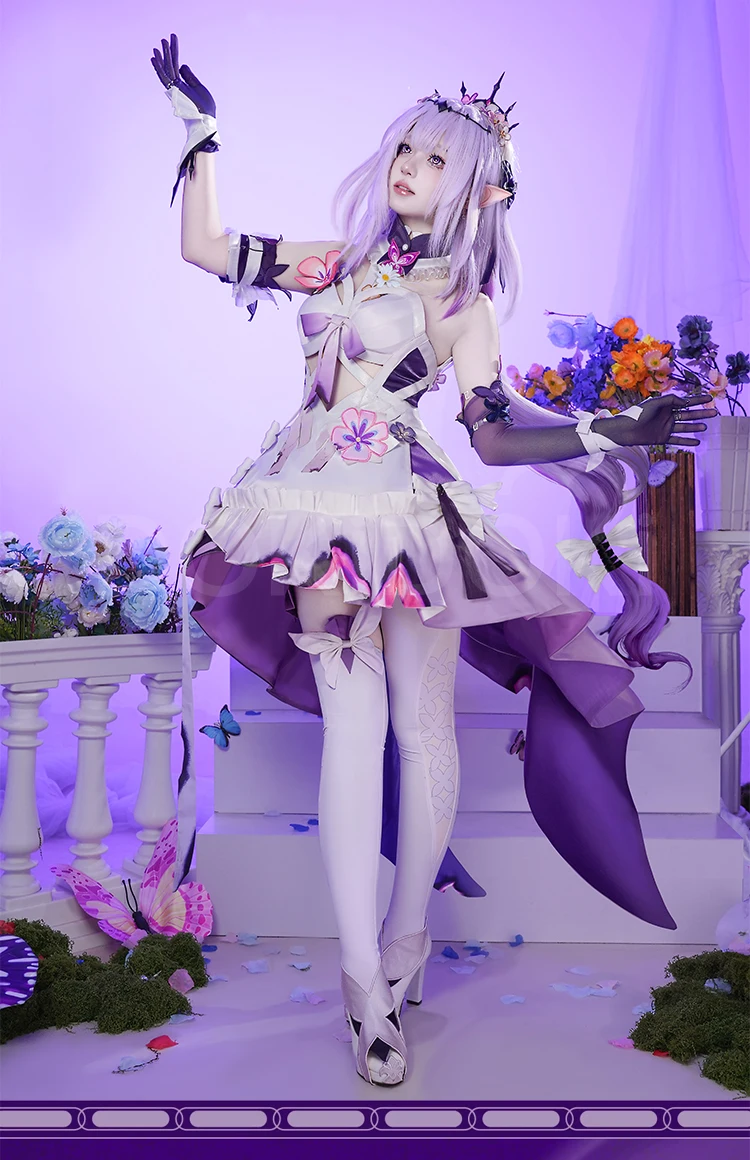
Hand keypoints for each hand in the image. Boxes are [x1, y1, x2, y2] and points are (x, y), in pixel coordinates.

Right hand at [151, 33, 216, 117]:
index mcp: (182, 85)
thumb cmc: (205, 108)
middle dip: (168, 51)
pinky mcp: (174, 91)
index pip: (176, 65)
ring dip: (164, 55)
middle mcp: (176, 86)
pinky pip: (165, 76)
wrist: (205, 119)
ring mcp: (174, 88)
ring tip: (161, 42)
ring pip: (167, 69)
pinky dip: (159, 66)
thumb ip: (190, 76)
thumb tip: (182, 65)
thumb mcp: (199, 88)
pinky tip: (154, 57)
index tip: (173, 40)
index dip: (174, 52)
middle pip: (171, 65)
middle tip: (165, 38)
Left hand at [593, 392, 718, 448]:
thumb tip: (685, 402)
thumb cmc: (638, 414)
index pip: (686, 402)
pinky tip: (697, 441)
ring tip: (706, 426)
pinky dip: (687, 441)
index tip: (709, 398)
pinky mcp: (662, 439)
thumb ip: (670, 400)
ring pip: (685, 427)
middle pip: (688, 414)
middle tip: (714, 413)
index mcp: (667, 405)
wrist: (626, 430)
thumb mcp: (655, 403)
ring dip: (695, 426)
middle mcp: (668, 416)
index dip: (698, 400)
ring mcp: (666, 428)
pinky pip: (677, 440)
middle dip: (701, 413)